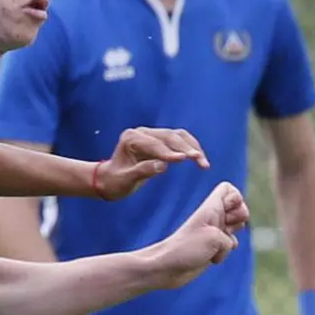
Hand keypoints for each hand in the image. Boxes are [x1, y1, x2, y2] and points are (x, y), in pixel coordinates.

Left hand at [92, 127, 208, 200]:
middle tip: (200, 160)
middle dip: (186, 148)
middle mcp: (142, 132)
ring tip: (203, 162)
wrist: (111, 180)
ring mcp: (152, 134)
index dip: (169, 152)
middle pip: (169, 137)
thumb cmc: (115, 182)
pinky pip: (180, 140)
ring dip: (193, 148)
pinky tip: (200, 159)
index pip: (154, 144)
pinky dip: (191, 148)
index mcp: (131, 138)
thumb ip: (143, 171)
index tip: (184, 159)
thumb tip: (163, 166)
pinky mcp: (161, 140)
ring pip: (178, 136)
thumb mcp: (126, 180)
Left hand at [150, 181, 248, 286]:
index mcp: (211, 208)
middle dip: (240, 219)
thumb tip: (230, 244)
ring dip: (231, 239)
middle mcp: (213, 218)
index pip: (228, 189)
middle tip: (225, 228)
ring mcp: (213, 232)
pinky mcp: (212, 247)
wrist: (167, 268)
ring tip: (217, 245)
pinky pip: (229, 246)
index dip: (236, 197)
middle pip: (240, 209)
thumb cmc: (187, 248)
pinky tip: (211, 258)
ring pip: (237, 229)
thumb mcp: (214, 238)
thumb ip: (229, 235)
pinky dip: (224, 253)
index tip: (228, 210)